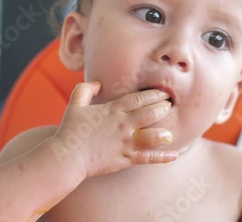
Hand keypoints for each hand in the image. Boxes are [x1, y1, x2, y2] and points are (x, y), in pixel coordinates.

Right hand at [54, 82, 176, 177]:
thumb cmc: (70, 130)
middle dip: (163, 109)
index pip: (139, 99)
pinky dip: (162, 157)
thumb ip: (85, 89)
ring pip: (152, 136)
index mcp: (113, 110)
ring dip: (164, 134)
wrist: (67, 157)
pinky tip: (174, 155)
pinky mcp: (126, 158)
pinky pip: (148, 158)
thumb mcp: (75, 104)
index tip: (164, 92)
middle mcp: (123, 124)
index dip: (154, 94)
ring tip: (170, 132)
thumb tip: (98, 83)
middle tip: (170, 106)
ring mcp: (126, 142)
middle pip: (150, 113)